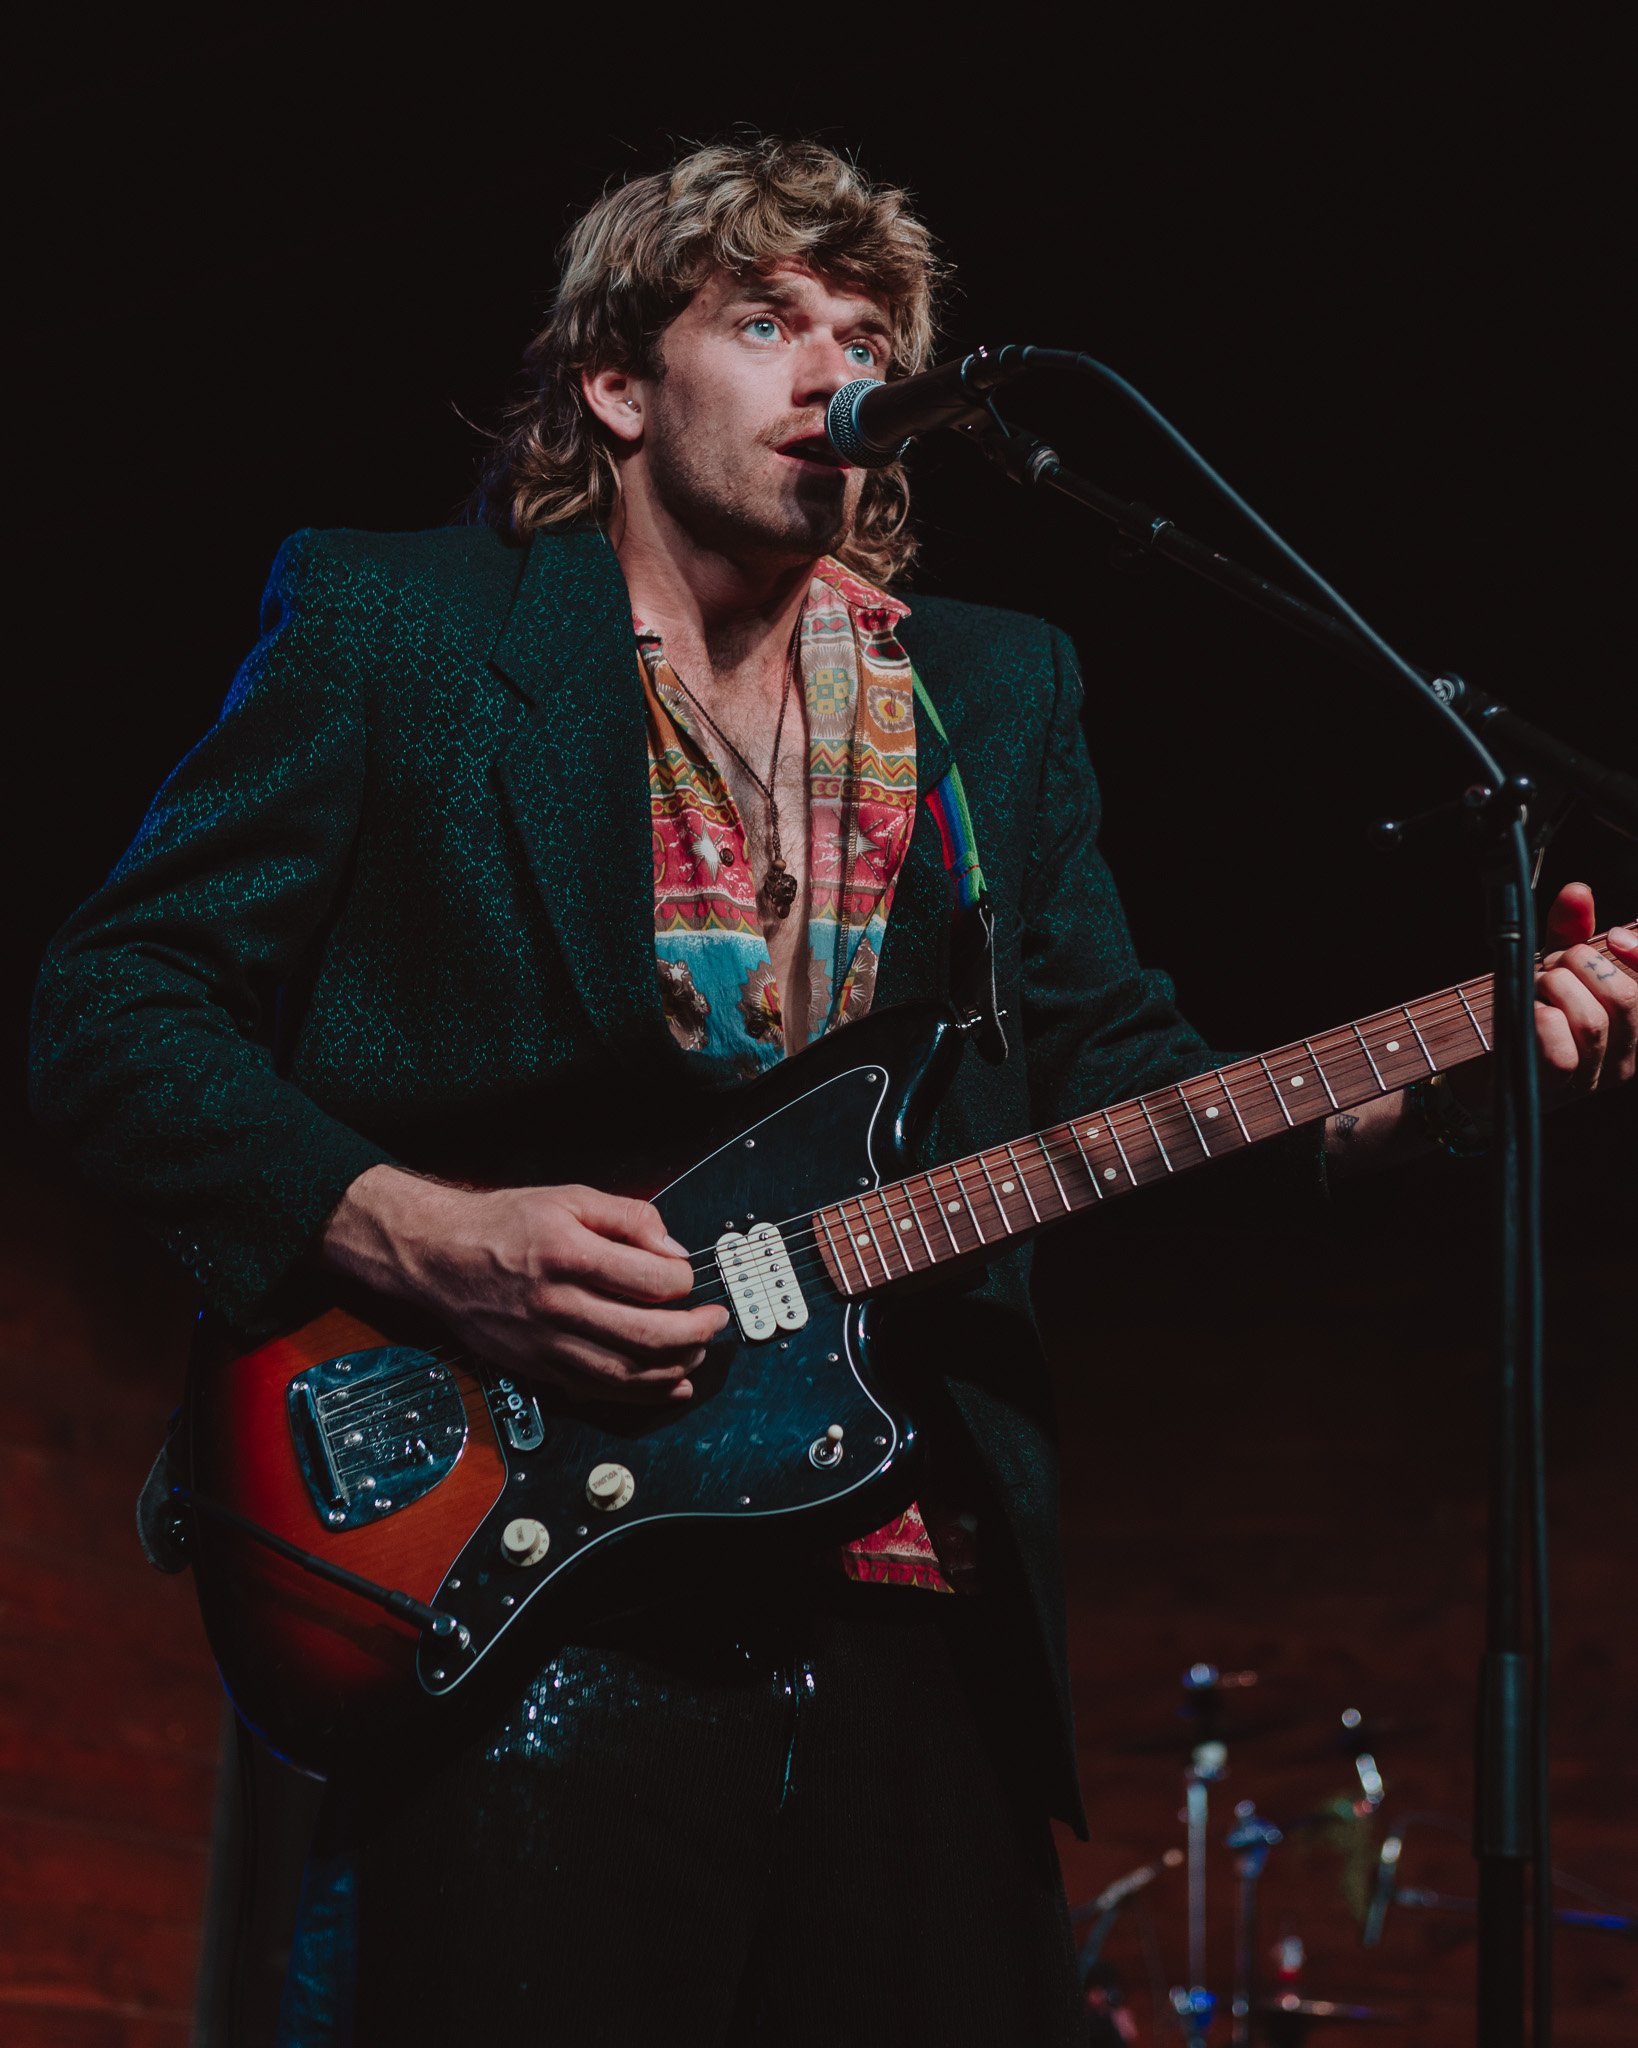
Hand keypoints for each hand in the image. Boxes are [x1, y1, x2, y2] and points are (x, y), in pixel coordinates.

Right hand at [323, 1168, 727, 1404]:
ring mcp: (547, 1341)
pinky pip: (599, 1391)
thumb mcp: (568, 1197)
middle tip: (714, 1321)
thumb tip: (673, 1248)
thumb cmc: (503, 1223)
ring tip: (697, 1352)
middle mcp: (558, 1303)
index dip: (684, 1280)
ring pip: (626, 1372)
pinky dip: (642, 1395)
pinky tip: (670, 1386)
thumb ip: (628, 1216)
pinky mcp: (538, 1366)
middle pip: (646, 1334)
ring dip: (674, 1367)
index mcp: (569, 1254)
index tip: (689, 1276)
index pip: (651, 1280)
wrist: (437, 1256)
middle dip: (694, 1332)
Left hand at [1532, 881, 1637, 1101]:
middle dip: (1582, 967)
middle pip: (1624, 999)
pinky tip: (1529, 1014)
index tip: (1612, 935)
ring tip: (1536, 988)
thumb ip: (1570, 931)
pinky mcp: (1559, 1090)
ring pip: (1592, 1022)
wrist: (1487, 1074)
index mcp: (1637, 1030)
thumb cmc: (1532, 1019)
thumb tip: (1578, 890)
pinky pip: (1561, 1052)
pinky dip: (1539, 1020)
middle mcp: (1627, 1060)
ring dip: (1554, 989)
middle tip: (1551, 966)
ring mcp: (1594, 1080)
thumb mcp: (1554, 969)